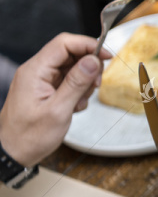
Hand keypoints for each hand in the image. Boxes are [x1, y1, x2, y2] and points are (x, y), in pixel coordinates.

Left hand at [0, 34, 109, 166]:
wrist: (13, 152)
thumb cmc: (29, 136)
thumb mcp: (58, 110)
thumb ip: (77, 83)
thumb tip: (93, 60)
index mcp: (35, 71)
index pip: (64, 43)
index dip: (88, 45)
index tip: (106, 56)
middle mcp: (36, 71)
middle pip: (70, 54)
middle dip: (88, 67)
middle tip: (95, 85)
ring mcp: (40, 80)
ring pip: (72, 68)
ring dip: (83, 82)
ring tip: (80, 101)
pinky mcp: (45, 89)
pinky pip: (68, 81)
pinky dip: (77, 91)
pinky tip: (74, 106)